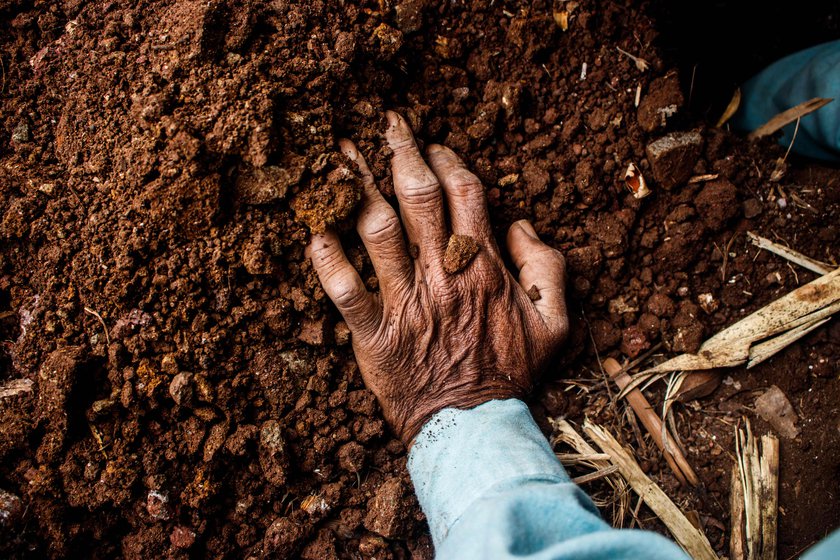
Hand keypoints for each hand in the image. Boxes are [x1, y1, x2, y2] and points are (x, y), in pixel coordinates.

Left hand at [308, 111, 567, 443]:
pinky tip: (314, 232)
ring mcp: (404, 302)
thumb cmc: (510, 373)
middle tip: (388, 124)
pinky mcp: (373, 333)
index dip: (448, 160)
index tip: (435, 145)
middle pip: (418, 196)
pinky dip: (326, 261)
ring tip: (344, 158)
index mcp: (483, 266)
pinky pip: (344, 291)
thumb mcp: (554, 322)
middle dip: (402, 151)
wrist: (473, 426)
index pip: (464, 193)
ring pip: (378, 231)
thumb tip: (519, 225)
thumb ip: (548, 267)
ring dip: (359, 189)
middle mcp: (441, 274)